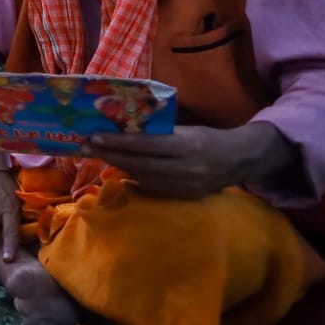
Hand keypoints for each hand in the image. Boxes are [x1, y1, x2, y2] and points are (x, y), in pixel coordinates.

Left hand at [89, 121, 295, 199]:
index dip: (118, 142)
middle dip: (110, 155)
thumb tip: (122, 127)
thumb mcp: (185, 129)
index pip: (145, 145)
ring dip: (117, 166)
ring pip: (142, 177)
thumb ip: (158, 132)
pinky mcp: (183, 197)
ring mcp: (185, 186)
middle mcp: (186, 168)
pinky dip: (133, 177)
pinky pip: (152, 187)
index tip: (95, 136)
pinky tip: (118, 168)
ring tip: (97, 155)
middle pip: (139, 164)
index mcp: (187, 146)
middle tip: (85, 146)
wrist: (238, 160)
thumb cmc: (207, 138)